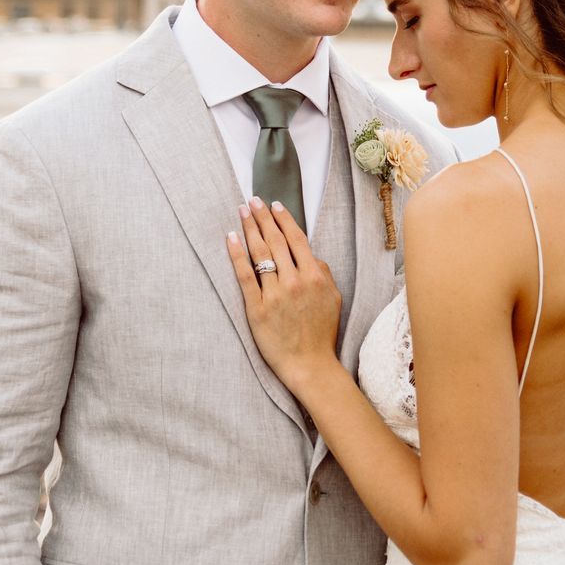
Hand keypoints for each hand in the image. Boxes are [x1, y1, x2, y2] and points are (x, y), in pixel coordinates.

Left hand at [226, 198, 341, 391]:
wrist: (310, 364)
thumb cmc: (322, 332)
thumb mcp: (333, 298)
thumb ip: (323, 273)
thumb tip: (309, 255)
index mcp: (315, 276)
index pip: (296, 239)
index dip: (284, 219)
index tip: (274, 205)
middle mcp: (294, 281)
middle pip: (275, 241)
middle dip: (263, 217)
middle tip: (253, 200)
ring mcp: (274, 294)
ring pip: (259, 253)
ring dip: (250, 229)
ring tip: (242, 212)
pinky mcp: (256, 308)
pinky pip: (245, 275)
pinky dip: (237, 255)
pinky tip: (231, 238)